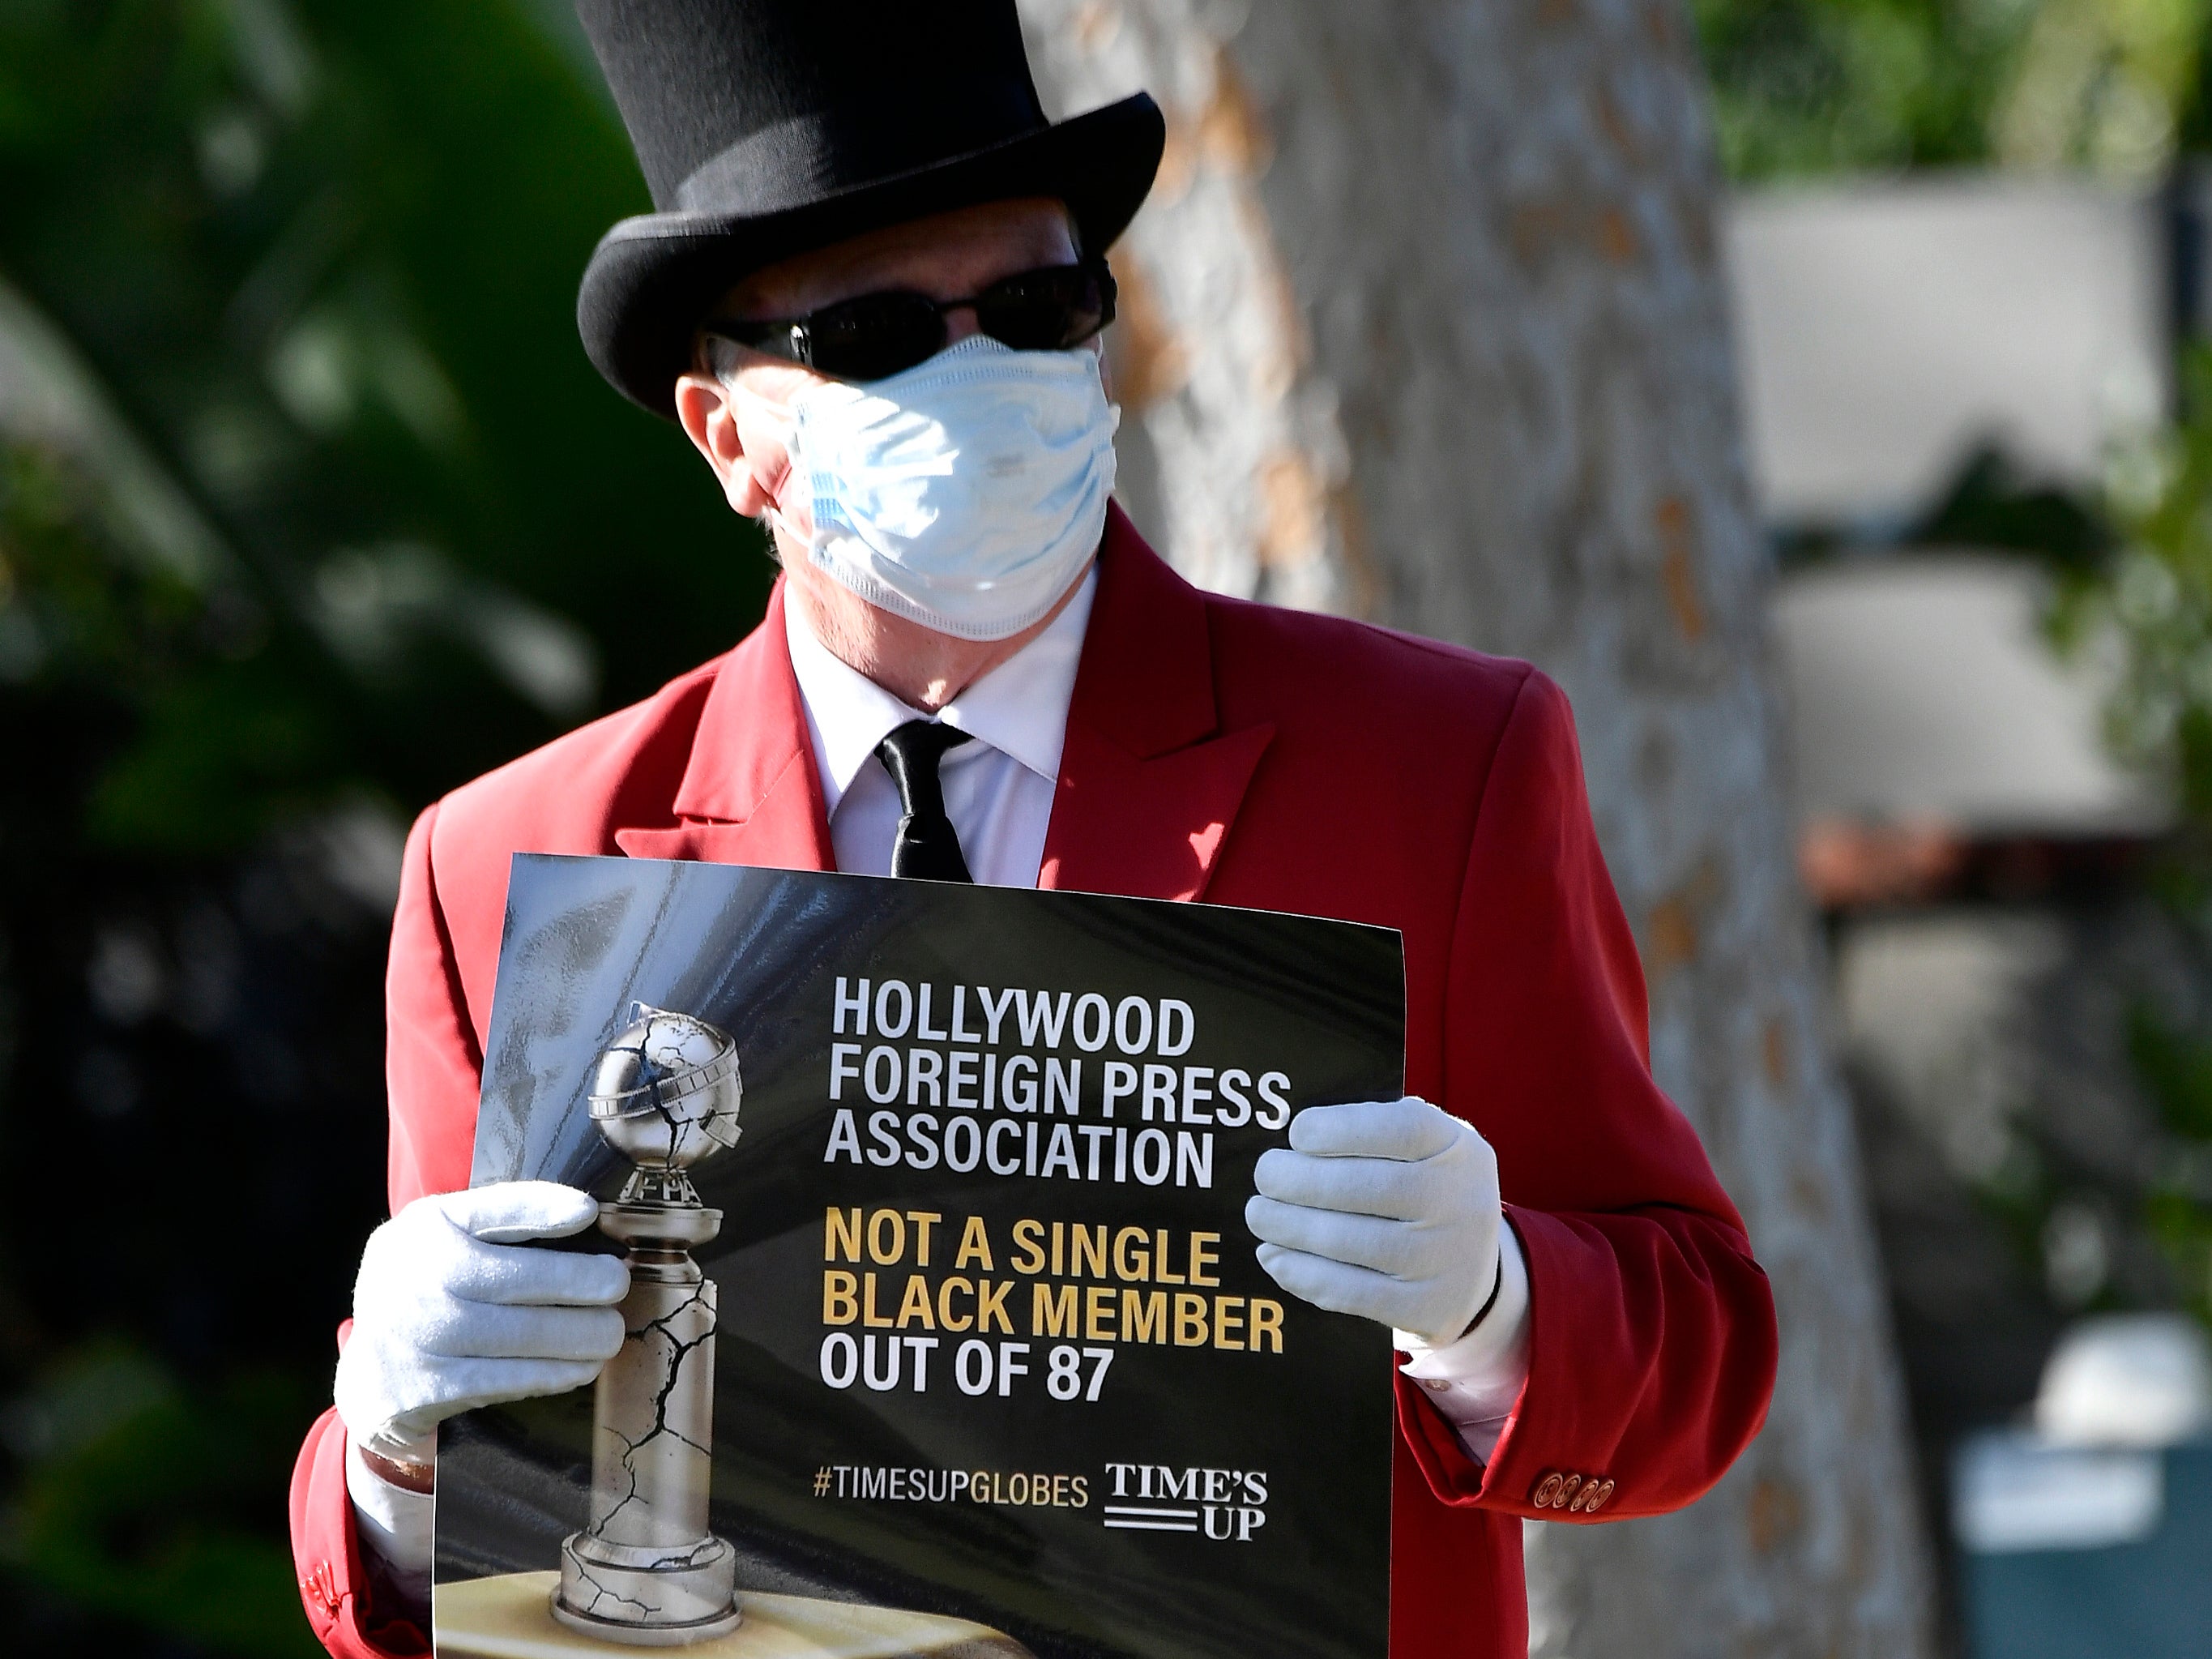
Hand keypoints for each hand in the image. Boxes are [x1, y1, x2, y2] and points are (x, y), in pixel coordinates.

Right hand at [334, 1182, 629, 1462]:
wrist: (370, 1371)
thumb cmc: (429, 1286)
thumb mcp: (448, 1235)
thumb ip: (506, 1215)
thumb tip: (586, 1212)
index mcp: (429, 1227)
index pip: (497, 1208)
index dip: (548, 1208)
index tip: (591, 1213)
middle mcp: (421, 1276)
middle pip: (524, 1278)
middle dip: (587, 1284)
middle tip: (619, 1286)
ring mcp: (421, 1335)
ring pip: (525, 1334)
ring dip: (583, 1335)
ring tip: (610, 1333)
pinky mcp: (428, 1387)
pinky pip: (509, 1378)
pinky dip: (554, 1373)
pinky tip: (581, 1367)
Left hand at [1244, 1096, 1501, 1345]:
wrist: (1472, 1271)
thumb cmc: (1423, 1189)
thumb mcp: (1423, 1149)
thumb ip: (1374, 1131)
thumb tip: (1295, 1140)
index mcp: (1455, 1149)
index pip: (1399, 1129)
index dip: (1338, 1129)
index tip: (1297, 1134)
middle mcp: (1458, 1202)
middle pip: (1363, 1187)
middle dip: (1297, 1180)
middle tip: (1266, 1175)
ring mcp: (1443, 1260)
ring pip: (1347, 1241)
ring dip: (1287, 1226)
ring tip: (1259, 1214)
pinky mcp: (1425, 1309)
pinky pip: (1349, 1293)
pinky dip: (1301, 1274)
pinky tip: (1273, 1255)